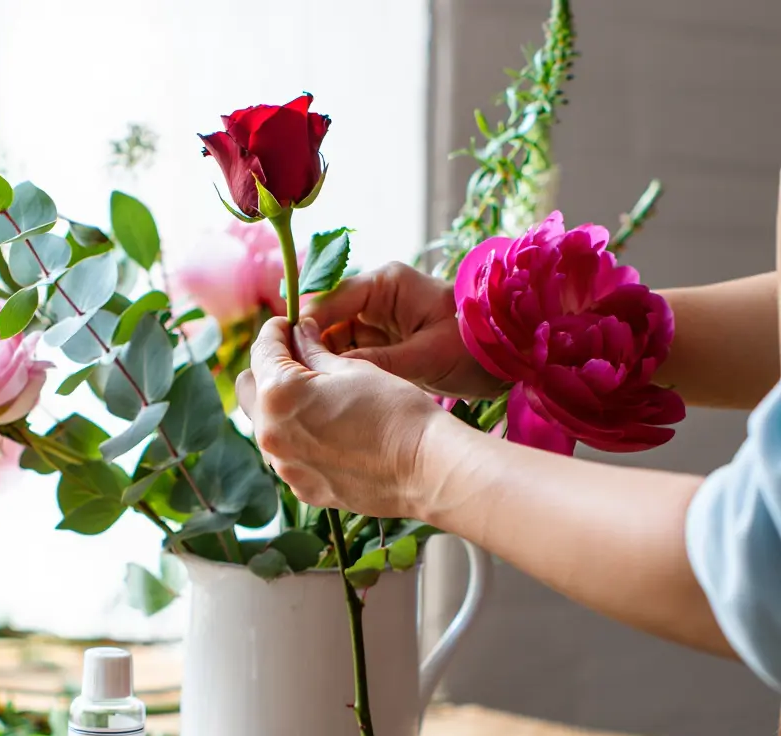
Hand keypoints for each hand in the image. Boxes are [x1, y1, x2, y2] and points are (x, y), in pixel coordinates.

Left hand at [235, 316, 447, 516]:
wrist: (424, 470)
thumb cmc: (394, 411)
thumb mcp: (352, 368)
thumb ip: (313, 350)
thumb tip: (299, 333)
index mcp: (278, 394)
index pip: (262, 350)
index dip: (277, 330)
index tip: (292, 325)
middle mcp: (270, 434)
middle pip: (249, 388)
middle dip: (268, 367)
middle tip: (299, 357)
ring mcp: (284, 466)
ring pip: (266, 424)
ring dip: (280, 404)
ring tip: (316, 395)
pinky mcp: (302, 488)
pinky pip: (287, 454)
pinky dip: (297, 435)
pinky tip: (328, 429)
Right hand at [308, 261, 499, 397]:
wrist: (506, 357)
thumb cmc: (474, 346)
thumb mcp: (426, 355)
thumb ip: (377, 362)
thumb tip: (331, 372)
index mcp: (386, 285)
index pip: (330, 298)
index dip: (304, 324)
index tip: (285, 353)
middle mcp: (376, 298)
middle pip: (325, 320)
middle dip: (309, 348)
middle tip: (293, 378)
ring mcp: (377, 322)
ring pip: (333, 341)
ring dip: (322, 364)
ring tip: (308, 391)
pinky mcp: (381, 345)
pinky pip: (349, 356)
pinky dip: (339, 373)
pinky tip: (328, 393)